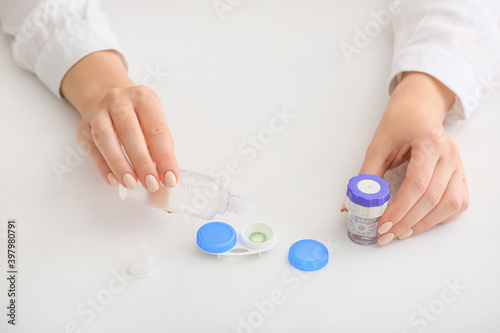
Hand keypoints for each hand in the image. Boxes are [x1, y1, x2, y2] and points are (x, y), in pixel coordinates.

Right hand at [61, 51, 178, 190]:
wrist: (109, 100)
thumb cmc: (138, 116)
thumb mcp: (154, 122)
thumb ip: (159, 147)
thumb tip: (165, 177)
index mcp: (144, 97)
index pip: (157, 129)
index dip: (165, 157)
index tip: (170, 178)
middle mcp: (119, 100)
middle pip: (130, 132)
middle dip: (142, 162)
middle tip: (151, 183)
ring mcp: (98, 112)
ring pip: (106, 138)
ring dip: (120, 164)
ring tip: (131, 183)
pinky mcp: (83, 127)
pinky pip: (92, 147)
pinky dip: (102, 166)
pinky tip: (113, 179)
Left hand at [360, 72, 468, 245]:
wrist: (418, 111)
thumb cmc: (399, 125)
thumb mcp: (378, 146)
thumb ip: (366, 175)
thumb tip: (350, 205)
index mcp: (429, 143)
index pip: (417, 184)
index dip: (400, 208)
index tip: (383, 224)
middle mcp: (449, 155)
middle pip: (433, 198)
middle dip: (407, 221)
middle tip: (386, 234)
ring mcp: (458, 166)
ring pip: (449, 204)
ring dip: (424, 224)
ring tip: (400, 233)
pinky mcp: (460, 176)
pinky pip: (457, 203)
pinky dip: (439, 218)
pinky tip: (420, 223)